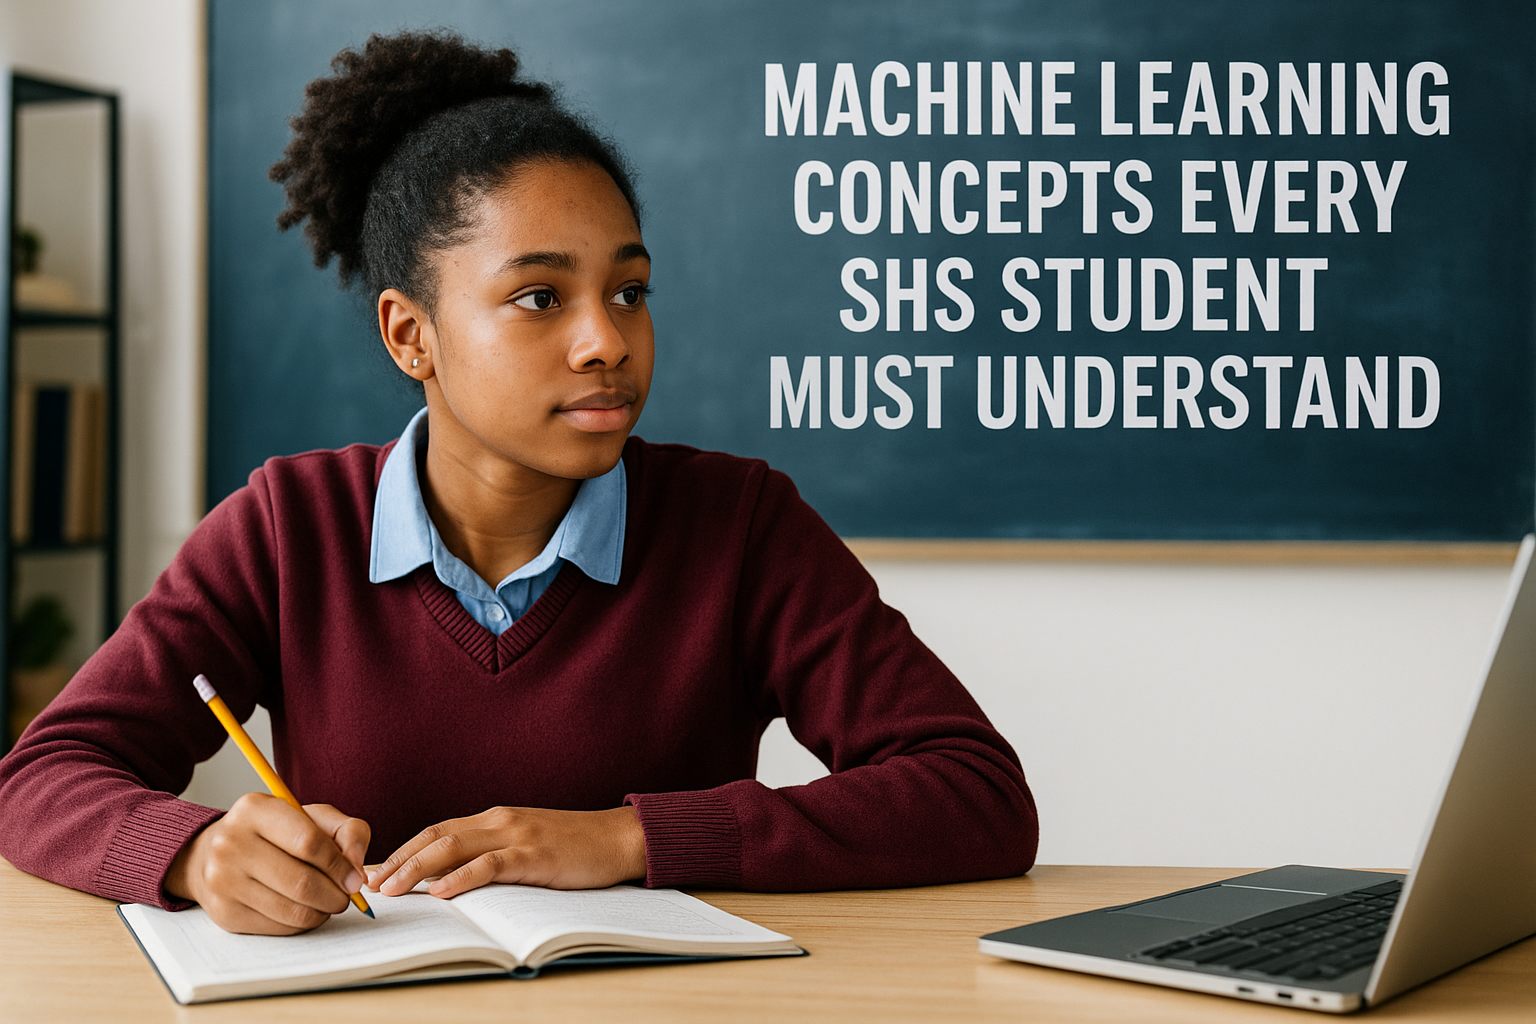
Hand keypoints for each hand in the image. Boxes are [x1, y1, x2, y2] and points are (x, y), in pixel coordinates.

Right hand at [164, 793, 370, 934]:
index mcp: (255, 809)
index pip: (309, 843)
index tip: (354, 879)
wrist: (216, 853)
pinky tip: (304, 909)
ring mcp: (222, 880)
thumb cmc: (276, 833)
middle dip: (335, 895)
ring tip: (328, 903)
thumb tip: (356, 869)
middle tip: (346, 897)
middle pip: (301, 882)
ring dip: (322, 912)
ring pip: (292, 910)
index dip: (340, 866)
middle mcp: (231, 843)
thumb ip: (348, 831)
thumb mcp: (314, 817)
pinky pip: (278, 927)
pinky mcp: (224, 912)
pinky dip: (301, 923)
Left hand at [369, 805, 646, 897]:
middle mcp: (499, 821)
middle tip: (368, 883)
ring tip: (391, 888)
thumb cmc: (575, 847)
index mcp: (494, 819)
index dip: (403, 851)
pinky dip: (461, 877)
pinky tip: (441, 891)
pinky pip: (490, 864)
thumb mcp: (526, 845)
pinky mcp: (534, 854)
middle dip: (398, 860)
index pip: (436, 832)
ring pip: (453, 847)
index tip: (375, 871)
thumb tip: (450, 880)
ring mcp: (516, 835)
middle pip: (435, 836)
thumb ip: (493, 854)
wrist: (619, 839)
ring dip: (416, 868)